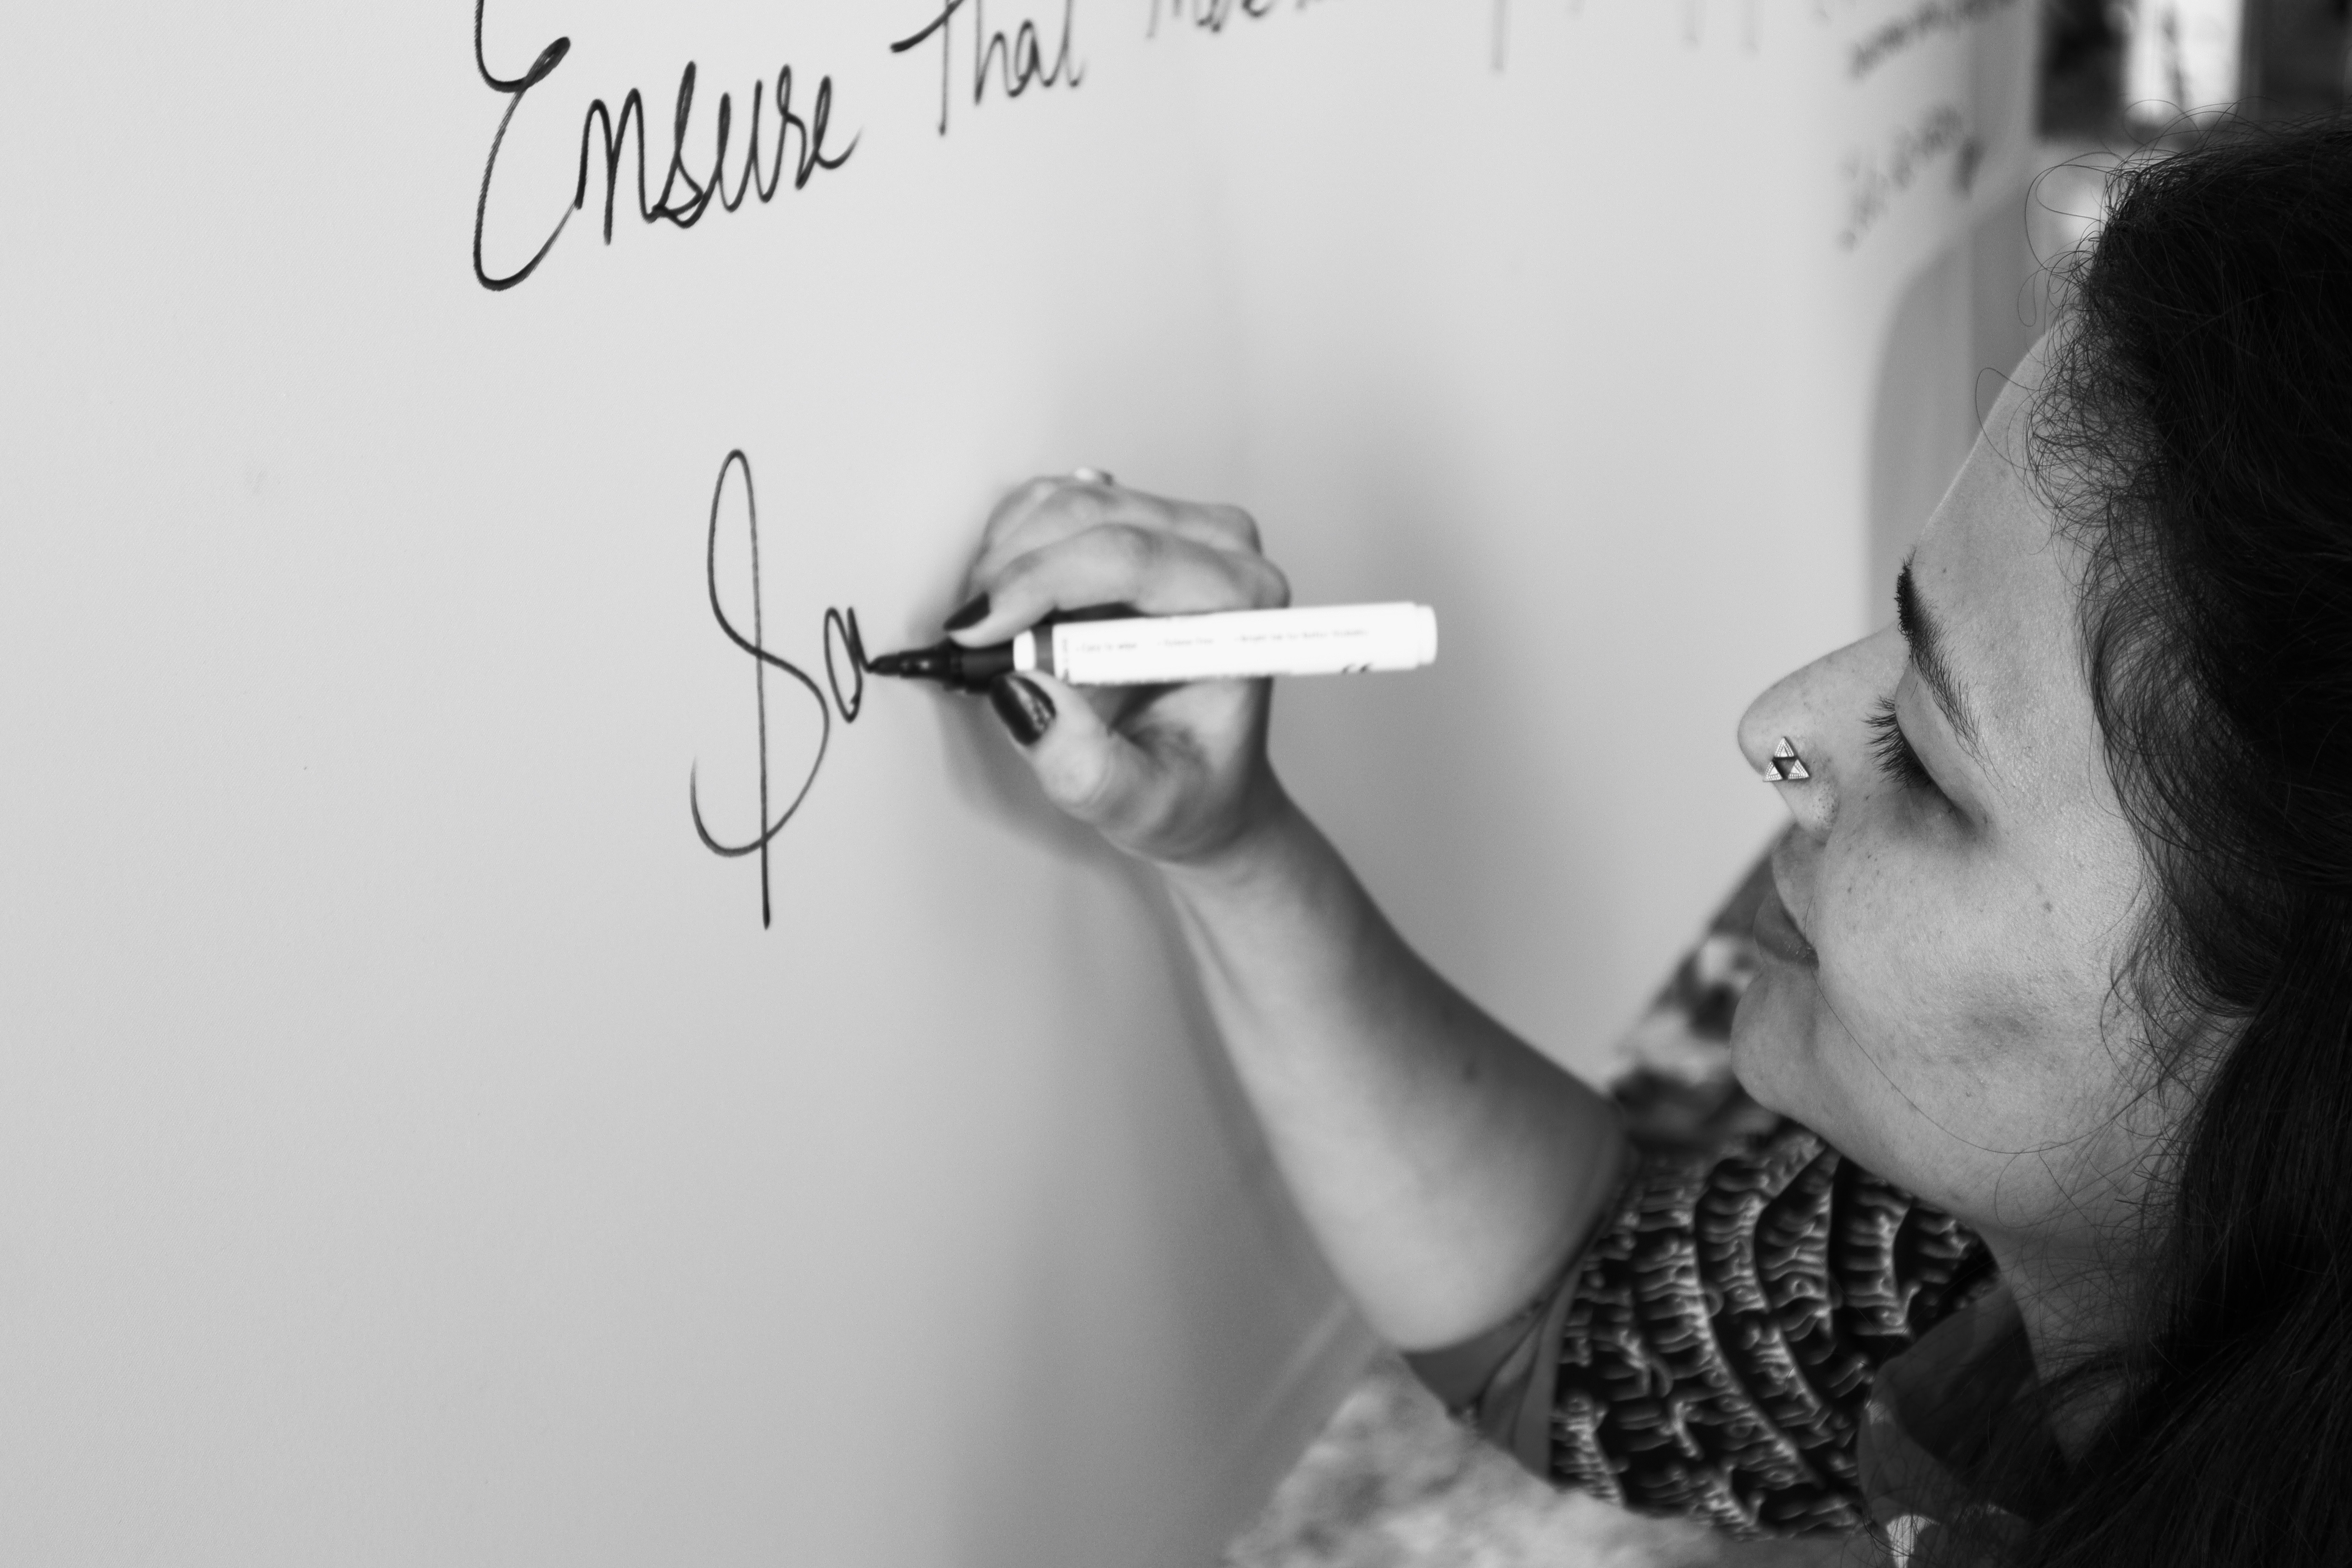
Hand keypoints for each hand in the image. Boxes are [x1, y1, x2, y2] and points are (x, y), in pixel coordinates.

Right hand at [948, 473, 1290, 868]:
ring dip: (1006, 557)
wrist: (1200, 775)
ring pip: (1066, 500)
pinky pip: (1058, 500)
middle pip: (1092, 515)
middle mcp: (1224, 549)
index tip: (977, 633)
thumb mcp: (1140, 805)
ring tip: (996, 631)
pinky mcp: (1142, 518)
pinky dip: (1015, 543)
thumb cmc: (1187, 786)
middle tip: (971, 640)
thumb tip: (1024, 694)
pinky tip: (1016, 602)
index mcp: (1243, 606)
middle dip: (1011, 571)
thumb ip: (1085, 767)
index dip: (1040, 583)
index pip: (1131, 558)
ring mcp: (1183, 525)